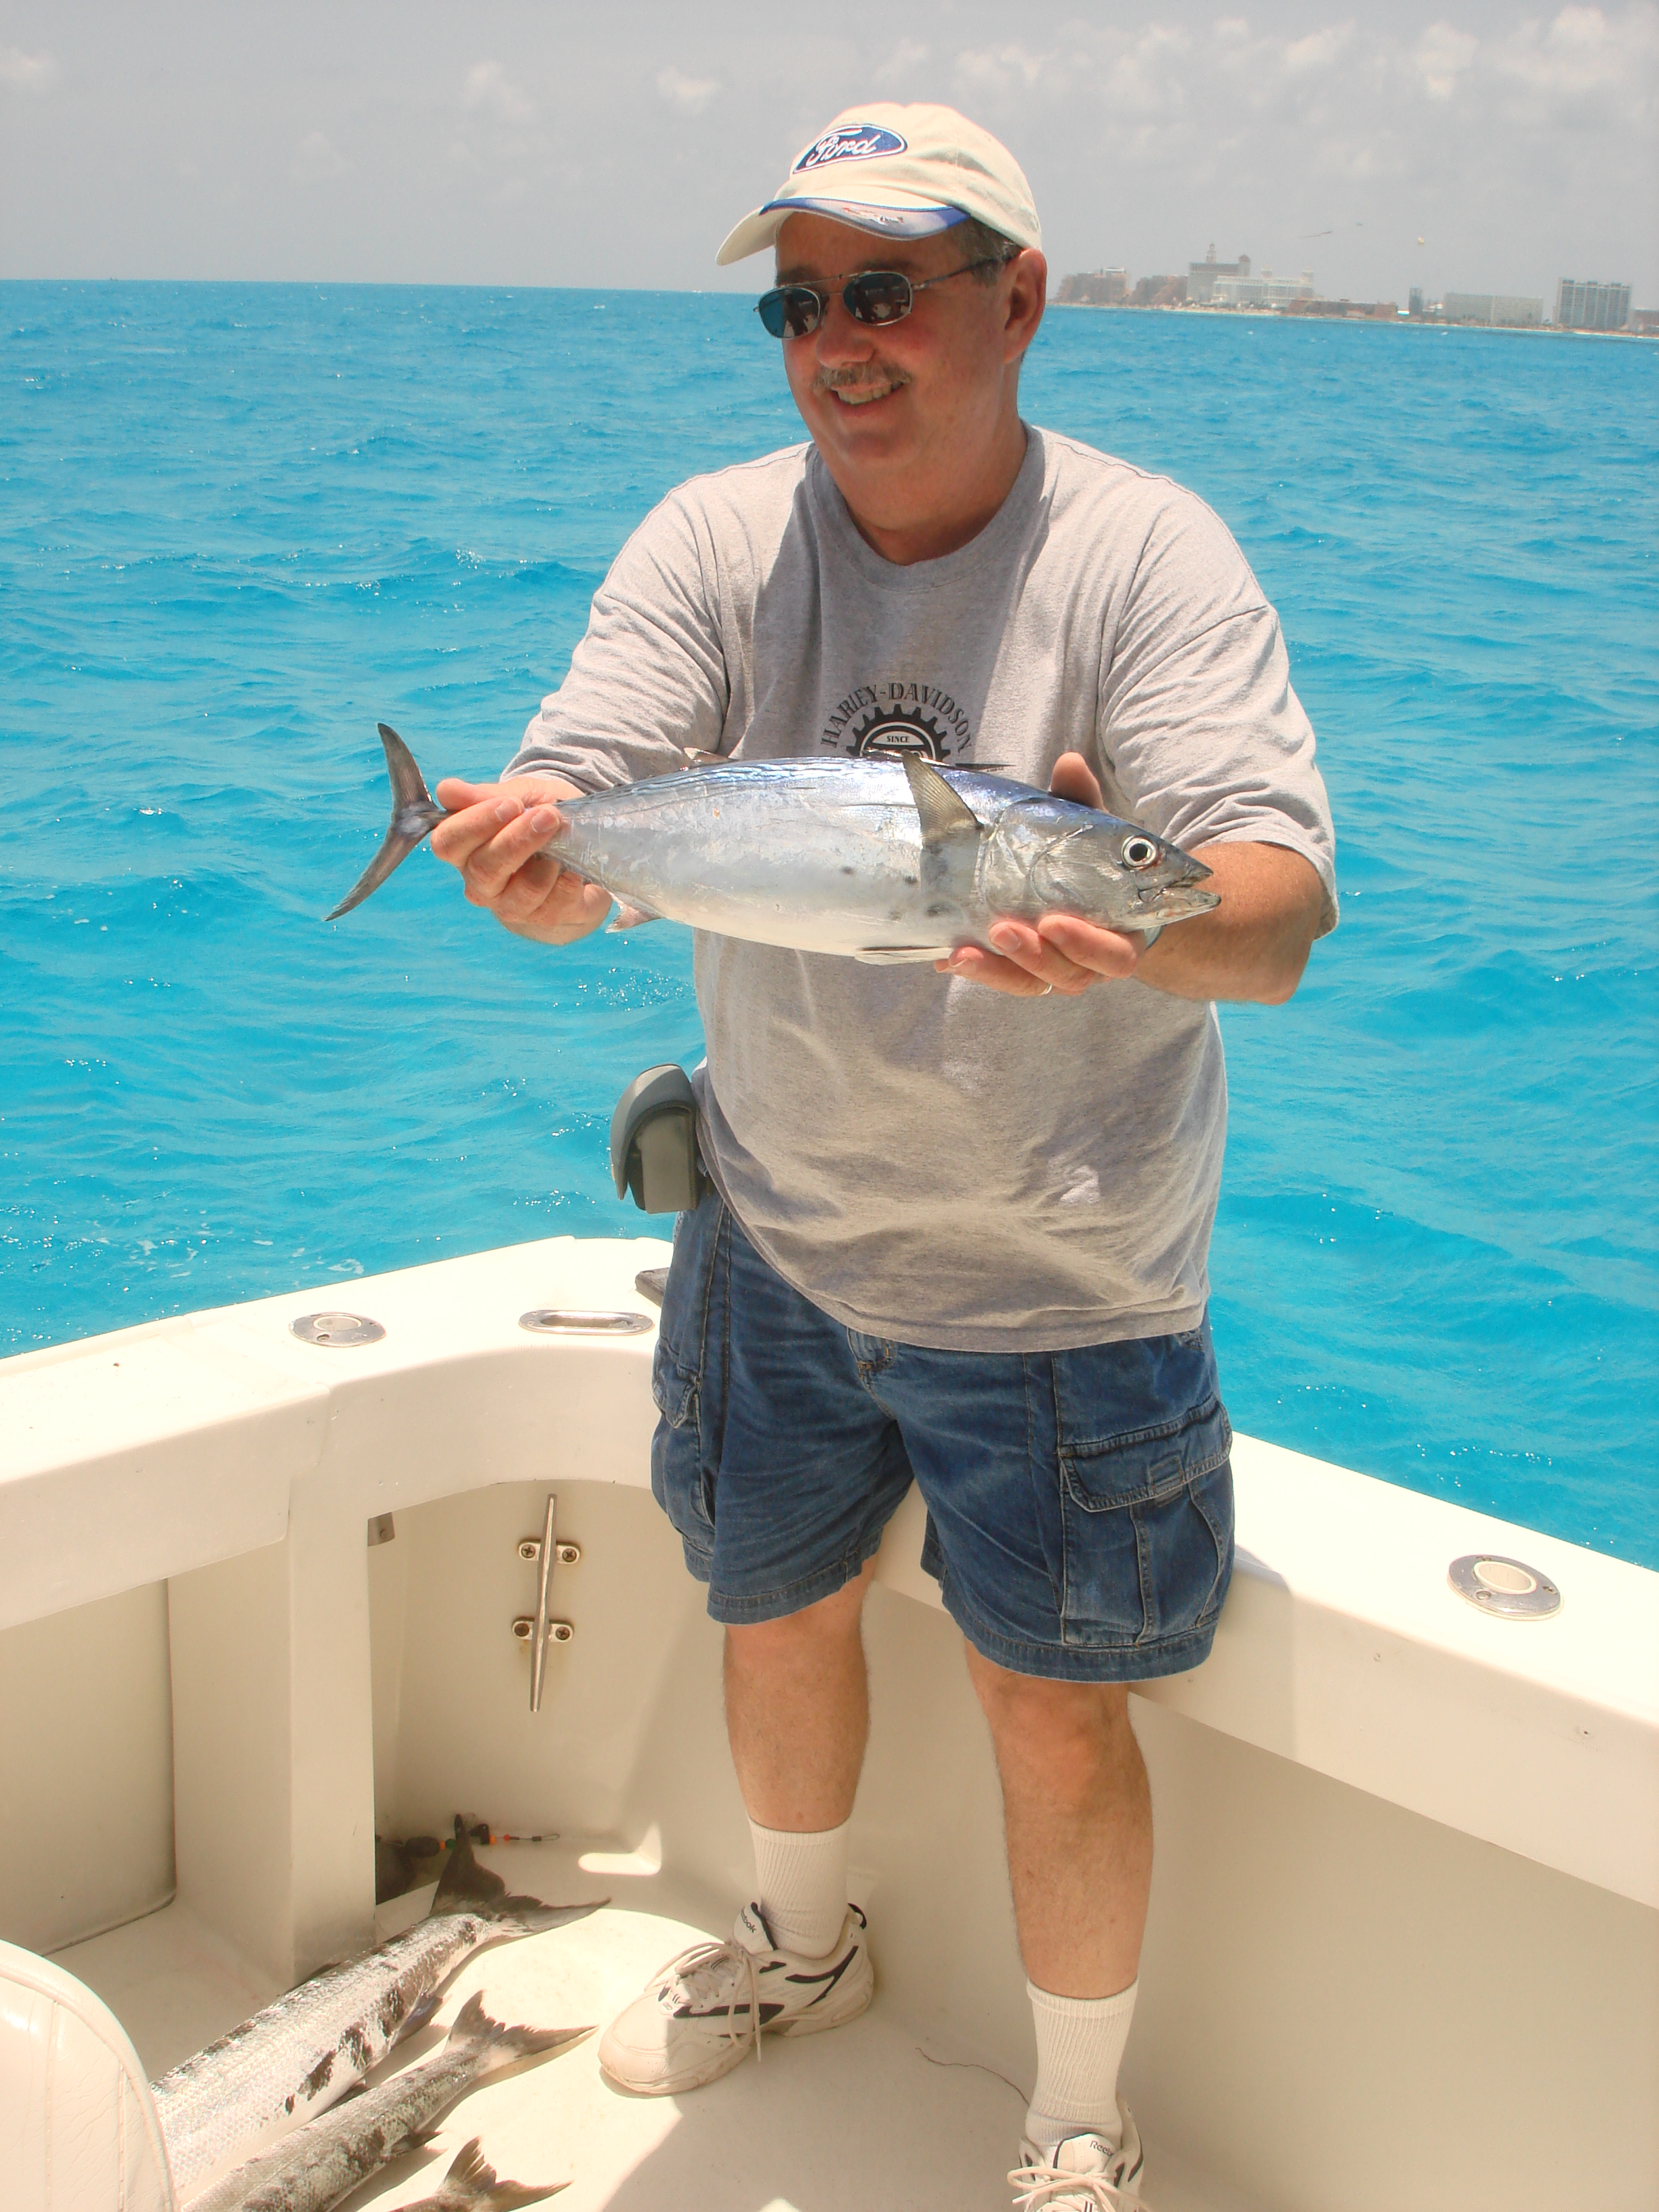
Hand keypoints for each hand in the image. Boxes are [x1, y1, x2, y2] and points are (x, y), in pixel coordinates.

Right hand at [430, 775, 613, 943]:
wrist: (585, 846)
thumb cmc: (539, 818)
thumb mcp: (517, 796)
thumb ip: (483, 795)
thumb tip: (446, 790)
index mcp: (464, 851)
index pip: (448, 843)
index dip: (475, 824)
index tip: (510, 804)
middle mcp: (481, 884)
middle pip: (484, 870)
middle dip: (517, 841)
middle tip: (547, 816)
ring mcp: (512, 907)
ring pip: (522, 893)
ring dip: (547, 864)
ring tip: (565, 840)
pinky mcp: (546, 920)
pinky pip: (556, 906)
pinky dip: (568, 883)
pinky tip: (576, 868)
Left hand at [936, 752, 1148, 998]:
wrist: (1087, 888)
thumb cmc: (1091, 861)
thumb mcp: (1089, 831)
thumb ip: (1081, 802)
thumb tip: (1069, 763)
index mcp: (1120, 934)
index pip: (1114, 955)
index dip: (1086, 945)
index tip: (1052, 922)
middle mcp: (1091, 962)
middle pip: (1069, 977)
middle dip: (1034, 957)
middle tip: (1002, 930)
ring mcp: (1056, 971)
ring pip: (1032, 984)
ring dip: (999, 971)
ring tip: (964, 952)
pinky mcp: (1024, 972)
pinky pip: (1002, 979)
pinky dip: (977, 970)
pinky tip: (948, 957)